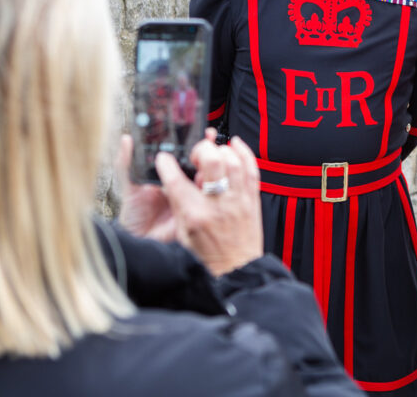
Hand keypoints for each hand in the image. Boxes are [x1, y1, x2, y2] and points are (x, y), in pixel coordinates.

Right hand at [117, 128, 263, 275]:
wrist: (236, 270)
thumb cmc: (208, 254)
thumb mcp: (182, 231)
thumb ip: (179, 202)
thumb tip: (174, 177)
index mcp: (194, 215)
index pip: (176, 180)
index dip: (167, 163)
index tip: (164, 158)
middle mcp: (217, 205)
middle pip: (211, 162)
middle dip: (201, 150)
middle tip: (196, 154)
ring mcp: (238, 201)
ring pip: (233, 161)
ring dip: (222, 150)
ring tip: (214, 152)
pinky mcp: (252, 200)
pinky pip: (251, 168)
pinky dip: (243, 153)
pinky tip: (235, 145)